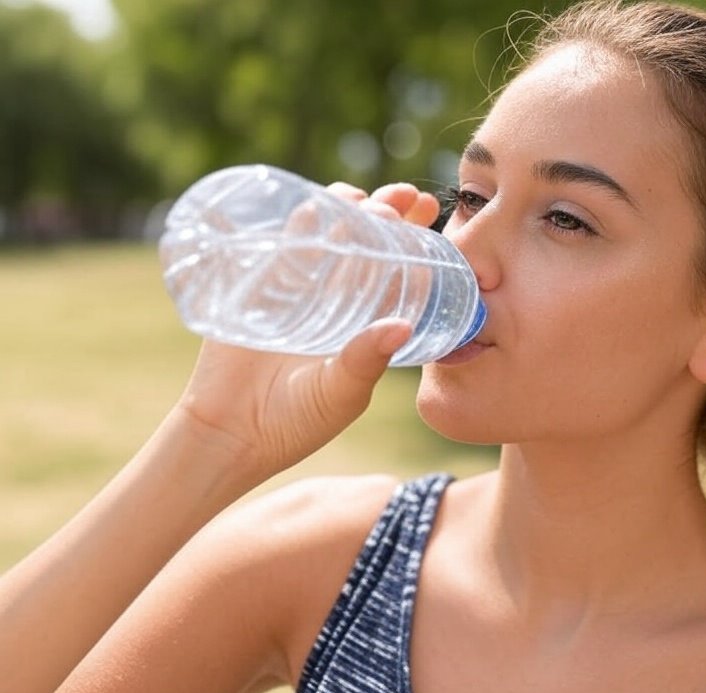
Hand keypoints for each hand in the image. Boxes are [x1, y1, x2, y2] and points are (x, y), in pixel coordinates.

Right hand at [171, 180, 440, 477]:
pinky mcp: (255, 288)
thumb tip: (404, 328)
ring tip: (365, 198)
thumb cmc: (296, 423)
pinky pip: (276, 246)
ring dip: (345, 210)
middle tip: (405, 198)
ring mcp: (295, 290)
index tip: (429, 211)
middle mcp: (334, 300)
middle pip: (366, 242)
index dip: (414, 239)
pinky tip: (313, 207)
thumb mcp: (342, 393)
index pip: (397, 269)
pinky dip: (294, 224)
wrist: (229, 434)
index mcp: (364, 322)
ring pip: (325, 235)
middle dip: (387, 213)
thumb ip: (367, 360)